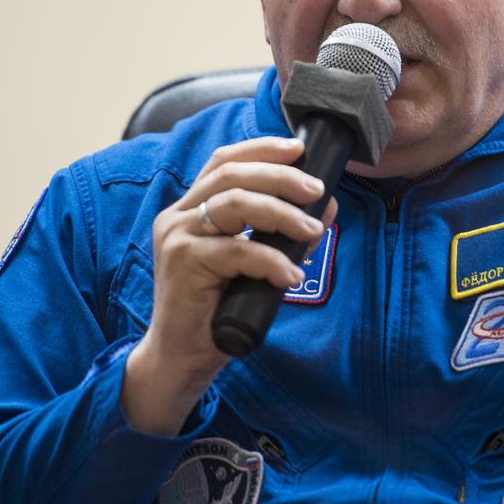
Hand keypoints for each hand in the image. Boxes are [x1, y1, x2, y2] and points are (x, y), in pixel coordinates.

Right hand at [121, 136, 336, 434]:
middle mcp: (179, 215)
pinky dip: (271, 260)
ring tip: (312, 229)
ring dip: (281, 213)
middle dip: (280, 177)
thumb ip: (280, 233)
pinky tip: (291, 276)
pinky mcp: (183, 262)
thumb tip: (325, 206)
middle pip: (233, 175)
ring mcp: (178, 236)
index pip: (224, 162)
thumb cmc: (218, 309)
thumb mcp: (254, 264)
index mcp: (191, 207)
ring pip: (235, 204)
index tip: (298, 147)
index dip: (261, 149)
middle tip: (316, 189)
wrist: (182, 356)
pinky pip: (237, 251)